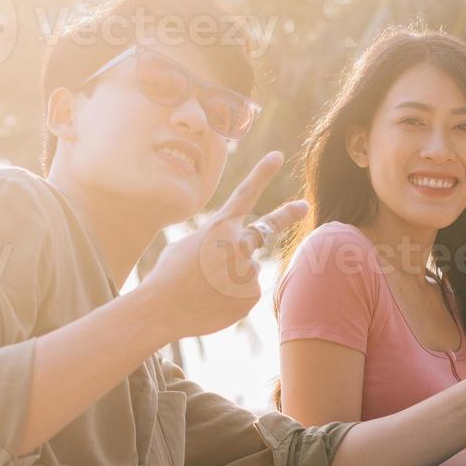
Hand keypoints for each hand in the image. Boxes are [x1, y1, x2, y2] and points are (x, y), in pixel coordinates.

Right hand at [139, 151, 306, 342]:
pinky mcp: (253, 293)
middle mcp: (239, 243)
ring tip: (207, 289)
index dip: (262, 173)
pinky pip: (247, 292)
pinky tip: (214, 302)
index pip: (245, 193)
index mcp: (219, 226)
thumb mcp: (187, 244)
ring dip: (232, 278)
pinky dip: (233, 298)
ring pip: (247, 270)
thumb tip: (236, 253)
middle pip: (268, 227)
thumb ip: (216, 240)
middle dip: (288, 215)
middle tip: (303, 207)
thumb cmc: (168, 275)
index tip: (278, 156)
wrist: (162, 308)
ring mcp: (249, 269)